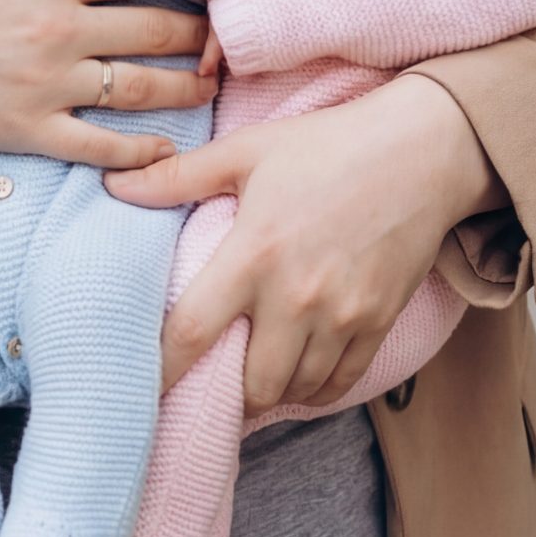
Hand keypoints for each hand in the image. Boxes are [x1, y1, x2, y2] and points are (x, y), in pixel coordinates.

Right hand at [0, 0, 244, 168]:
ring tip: (209, 85)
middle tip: (230, 36)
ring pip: (140, 86)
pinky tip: (165, 149)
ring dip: (186, 87)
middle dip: (203, 33)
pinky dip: (139, 150)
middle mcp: (58, 26)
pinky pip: (99, 145)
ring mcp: (45, 81)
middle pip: (157, 29)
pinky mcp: (25, 129)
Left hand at [105, 75, 501, 408]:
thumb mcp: (248, 150)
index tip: (139, 389)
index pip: (193, 331)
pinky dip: (314, 389)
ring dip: (270, 391)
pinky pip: (339, 385)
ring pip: (295, 390)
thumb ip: (179, 176)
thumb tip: (113, 187)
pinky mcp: (378, 324)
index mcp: (255, 253)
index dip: (160, 370)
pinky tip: (298, 374)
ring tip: (254, 376)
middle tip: (211, 378)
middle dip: (226, 389)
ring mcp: (342, 317)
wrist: (422, 152)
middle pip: (251, 383)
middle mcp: (297, 296)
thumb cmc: (328, 145)